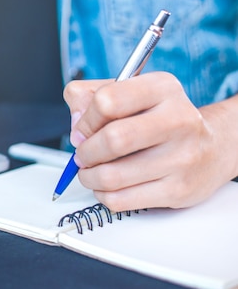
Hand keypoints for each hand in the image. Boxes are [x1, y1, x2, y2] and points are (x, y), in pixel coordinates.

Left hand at [63, 72, 237, 210]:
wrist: (212, 148)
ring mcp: (181, 157)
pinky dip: (103, 194)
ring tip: (90, 171)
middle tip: (83, 154)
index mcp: (162, 88)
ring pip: (112, 176)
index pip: (108, 101)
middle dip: (85, 151)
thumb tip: (75, 123)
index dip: (84, 120)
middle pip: (113, 139)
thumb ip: (89, 96)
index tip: (81, 130)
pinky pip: (121, 199)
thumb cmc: (160, 119)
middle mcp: (178, 120)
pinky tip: (107, 186)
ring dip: (89, 176)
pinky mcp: (178, 190)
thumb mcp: (129, 92)